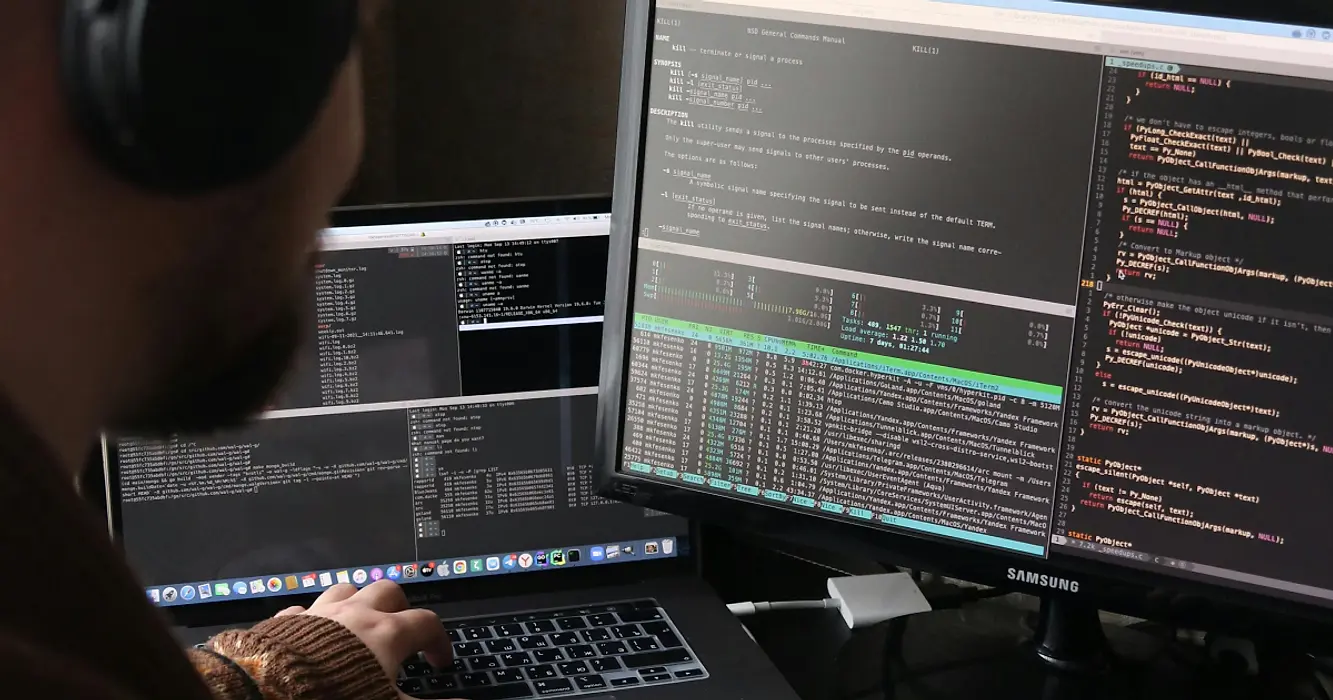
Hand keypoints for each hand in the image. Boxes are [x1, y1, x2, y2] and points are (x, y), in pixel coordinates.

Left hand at [275, 580, 451, 688]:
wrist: (270, 694)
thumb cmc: (338, 698)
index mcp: (387, 633)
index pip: (426, 624)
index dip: (438, 642)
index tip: (439, 662)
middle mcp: (356, 614)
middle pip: (389, 591)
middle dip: (401, 607)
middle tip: (403, 631)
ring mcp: (320, 613)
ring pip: (347, 589)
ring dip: (359, 602)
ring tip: (361, 622)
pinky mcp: (287, 622)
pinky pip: (304, 610)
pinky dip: (314, 618)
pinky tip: (313, 633)